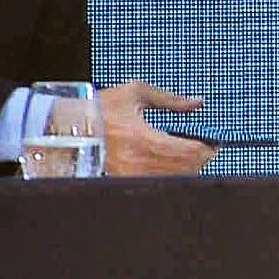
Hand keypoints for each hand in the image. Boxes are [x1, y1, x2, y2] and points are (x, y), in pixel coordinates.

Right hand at [100, 82, 215, 176]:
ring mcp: (132, 176)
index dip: (208, 148)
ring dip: (184, 169)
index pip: (192, 152)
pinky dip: (165, 176)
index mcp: (147, 140)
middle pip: (188, 170)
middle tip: (200, 148)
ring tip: (182, 155)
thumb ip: (169, 99)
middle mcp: (141, 163)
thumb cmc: (97, 109)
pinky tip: (163, 165)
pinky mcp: (123, 181)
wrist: (64, 128)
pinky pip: (154, 184)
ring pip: (173, 179)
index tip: (213, 142)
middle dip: (198, 159)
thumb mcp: (134, 94)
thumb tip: (196, 103)